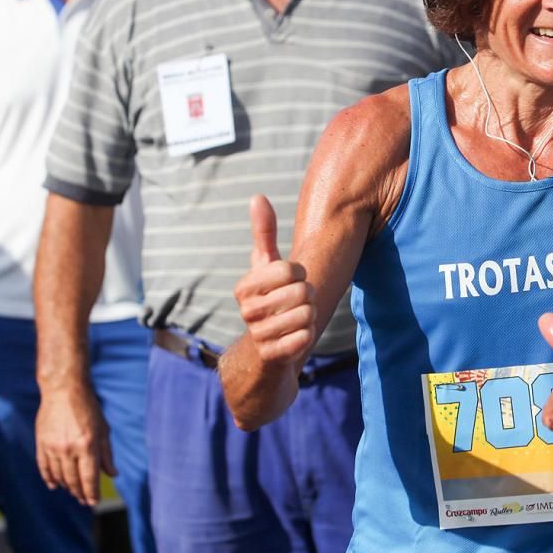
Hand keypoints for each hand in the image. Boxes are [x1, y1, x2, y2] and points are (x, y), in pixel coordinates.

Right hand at [36, 381, 113, 505]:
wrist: (63, 391)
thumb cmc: (89, 408)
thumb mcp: (103, 429)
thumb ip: (106, 454)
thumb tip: (112, 474)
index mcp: (88, 445)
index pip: (89, 477)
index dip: (91, 492)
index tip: (93, 502)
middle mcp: (70, 449)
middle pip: (73, 480)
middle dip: (80, 492)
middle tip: (84, 500)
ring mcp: (53, 447)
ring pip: (59, 476)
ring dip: (66, 486)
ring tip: (73, 492)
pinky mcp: (42, 444)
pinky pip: (44, 467)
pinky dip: (49, 478)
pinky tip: (54, 485)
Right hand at [232, 195, 315, 369]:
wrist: (265, 349)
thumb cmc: (270, 299)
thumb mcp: (265, 266)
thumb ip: (263, 233)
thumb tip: (257, 196)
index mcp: (244, 287)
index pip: (290, 268)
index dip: (299, 274)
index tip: (290, 282)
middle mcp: (246, 311)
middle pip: (302, 291)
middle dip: (307, 296)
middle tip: (295, 304)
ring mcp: (258, 334)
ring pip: (307, 314)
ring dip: (309, 317)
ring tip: (293, 320)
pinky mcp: (272, 356)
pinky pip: (306, 338)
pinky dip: (307, 336)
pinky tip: (294, 337)